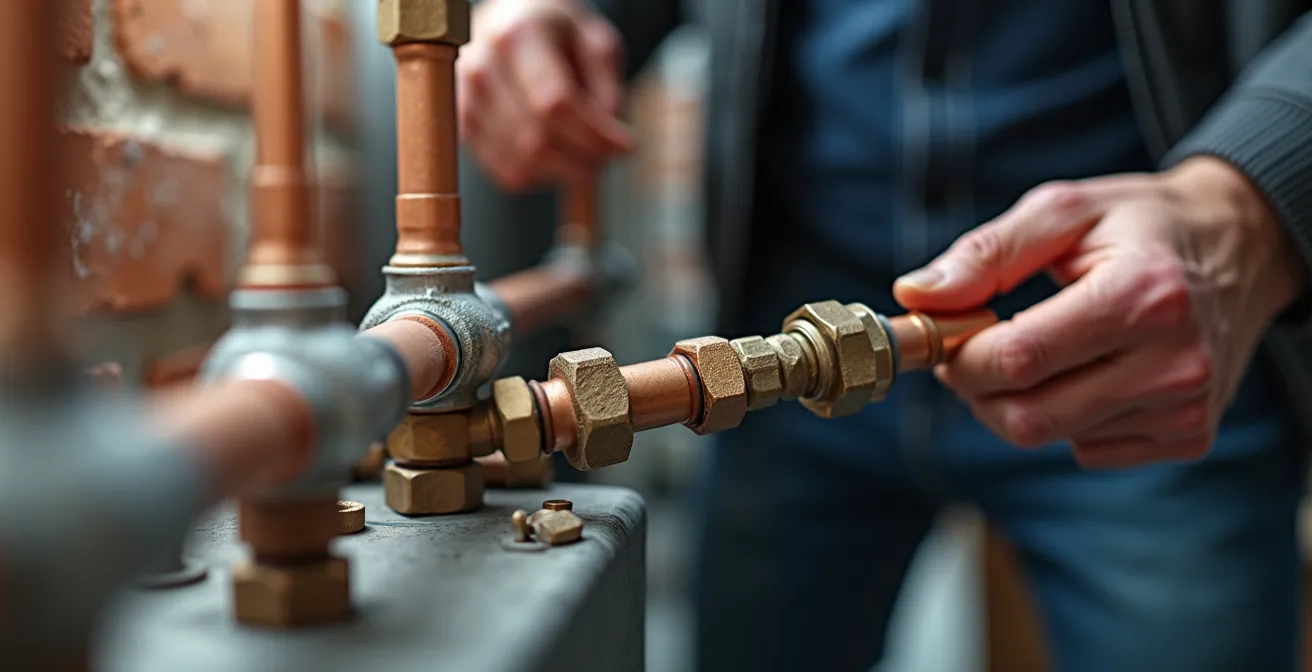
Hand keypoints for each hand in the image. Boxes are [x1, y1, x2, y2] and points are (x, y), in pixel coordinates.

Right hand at [457, 0, 632, 191]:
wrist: (511, 24)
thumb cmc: (560, 35)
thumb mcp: (597, 44)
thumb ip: (607, 89)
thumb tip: (608, 141)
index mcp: (518, 35)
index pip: (554, 103)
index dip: (594, 135)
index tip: (626, 147)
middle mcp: (482, 66)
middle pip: (536, 140)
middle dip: (583, 160)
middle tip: (608, 157)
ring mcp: (466, 100)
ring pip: (521, 164)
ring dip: (564, 172)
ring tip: (584, 153)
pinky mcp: (463, 127)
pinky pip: (507, 173)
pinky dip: (542, 176)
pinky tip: (557, 156)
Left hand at [893, 157, 1304, 467]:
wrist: (1241, 248)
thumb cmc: (1141, 225)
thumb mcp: (1064, 211)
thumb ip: (985, 254)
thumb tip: (916, 297)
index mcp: (1143, 297)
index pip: (1019, 359)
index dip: (961, 357)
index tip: (945, 336)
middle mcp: (1174, 362)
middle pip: (1027, 415)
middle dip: (978, 388)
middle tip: (975, 349)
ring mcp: (1185, 408)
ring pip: (1051, 437)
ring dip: (1020, 401)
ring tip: (1038, 349)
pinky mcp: (1188, 436)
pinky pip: (1087, 449)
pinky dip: (1065, 417)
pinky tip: (1086, 372)